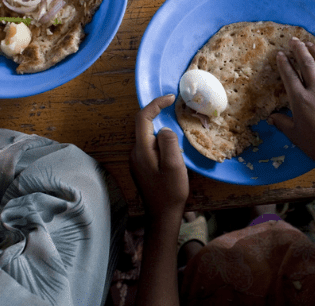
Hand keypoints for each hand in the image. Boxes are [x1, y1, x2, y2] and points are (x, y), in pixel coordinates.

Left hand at [130, 95, 188, 220]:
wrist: (162, 216)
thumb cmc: (170, 191)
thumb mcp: (174, 165)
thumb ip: (168, 142)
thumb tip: (164, 129)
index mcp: (142, 150)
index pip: (143, 118)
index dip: (155, 104)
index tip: (171, 98)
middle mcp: (135, 153)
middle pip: (145, 126)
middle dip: (160, 115)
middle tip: (178, 111)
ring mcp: (137, 161)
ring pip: (149, 138)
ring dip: (162, 131)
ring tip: (178, 132)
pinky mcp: (142, 167)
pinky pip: (151, 147)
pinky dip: (161, 142)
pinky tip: (173, 150)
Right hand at [269, 39, 314, 173]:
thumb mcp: (294, 135)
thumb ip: (282, 123)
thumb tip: (271, 118)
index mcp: (300, 99)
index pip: (289, 76)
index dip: (284, 63)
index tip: (280, 54)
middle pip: (307, 64)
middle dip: (299, 50)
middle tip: (294, 40)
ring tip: (311, 44)